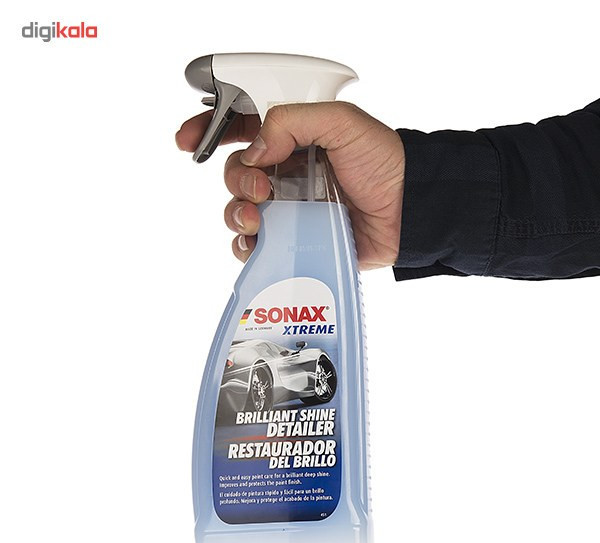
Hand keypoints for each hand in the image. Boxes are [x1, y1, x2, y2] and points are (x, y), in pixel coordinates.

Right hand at [176, 102, 404, 269]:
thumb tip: (253, 150)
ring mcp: (287, 208)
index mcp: (292, 139)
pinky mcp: (293, 240)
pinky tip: (257, 241)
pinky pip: (255, 244)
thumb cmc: (383, 163)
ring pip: (239, 210)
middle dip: (236, 179)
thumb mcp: (342, 123)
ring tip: (257, 217)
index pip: (241, 129)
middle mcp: (284, 173)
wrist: (407, 211)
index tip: (188, 139)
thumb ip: (293, 122)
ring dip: (236, 213)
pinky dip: (247, 244)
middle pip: (236, 173)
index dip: (209, 131)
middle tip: (259, 187)